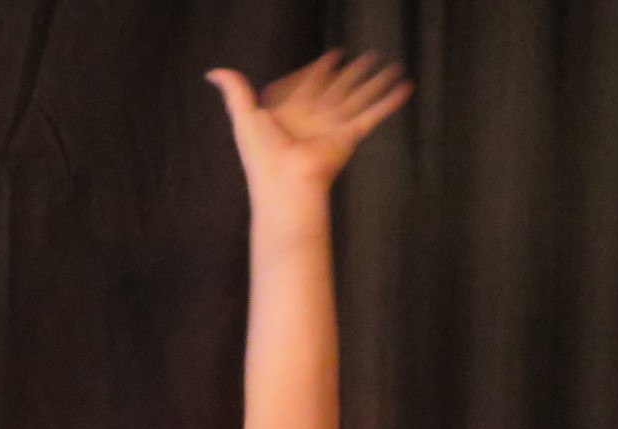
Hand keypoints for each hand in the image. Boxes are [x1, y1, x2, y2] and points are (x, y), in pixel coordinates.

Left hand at [206, 51, 409, 196]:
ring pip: (359, 97)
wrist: (284, 183)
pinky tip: (405, 87)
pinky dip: (389, 102)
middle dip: (354, 73)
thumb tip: (212, 71)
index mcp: (290, 112)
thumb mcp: (243, 116)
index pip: (307, 84)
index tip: (333, 55)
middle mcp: (314, 118)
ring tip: (392, 64)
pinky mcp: (349, 137)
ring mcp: (333, 128)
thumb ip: (234, 91)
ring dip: (375, 81)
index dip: (319, 70)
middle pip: (338, 88)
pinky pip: (372, 115)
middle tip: (369, 56)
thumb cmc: (261, 155)